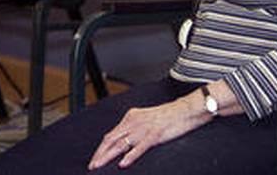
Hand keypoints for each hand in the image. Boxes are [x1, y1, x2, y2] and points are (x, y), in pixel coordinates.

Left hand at [87, 96, 208, 169]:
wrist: (184, 110)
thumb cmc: (167, 116)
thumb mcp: (145, 119)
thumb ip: (134, 128)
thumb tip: (123, 140)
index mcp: (130, 117)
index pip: (111, 134)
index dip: (101, 147)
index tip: (95, 158)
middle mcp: (133, 122)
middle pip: (111, 139)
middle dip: (100, 153)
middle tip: (92, 165)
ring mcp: (143, 129)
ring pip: (121, 144)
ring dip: (108, 157)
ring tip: (99, 166)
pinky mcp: (154, 135)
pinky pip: (139, 147)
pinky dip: (130, 156)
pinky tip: (123, 164)